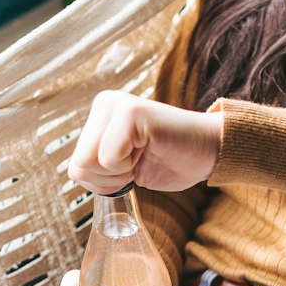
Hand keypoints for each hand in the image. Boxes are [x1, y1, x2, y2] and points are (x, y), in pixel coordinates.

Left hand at [67, 91, 221, 194]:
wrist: (209, 152)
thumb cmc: (170, 160)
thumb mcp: (122, 166)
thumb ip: (97, 165)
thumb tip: (77, 172)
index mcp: (99, 116)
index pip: (76, 167)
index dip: (104, 182)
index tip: (132, 167)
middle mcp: (104, 103)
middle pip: (78, 166)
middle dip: (109, 179)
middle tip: (138, 162)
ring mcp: (116, 105)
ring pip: (89, 163)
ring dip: (119, 173)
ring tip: (143, 154)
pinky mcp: (130, 112)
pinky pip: (108, 159)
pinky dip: (129, 167)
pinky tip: (149, 149)